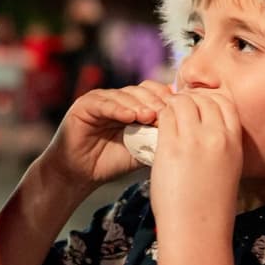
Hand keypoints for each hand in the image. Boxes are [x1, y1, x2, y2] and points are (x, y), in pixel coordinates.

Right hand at [42, 82, 171, 189]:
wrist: (80, 174)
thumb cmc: (111, 162)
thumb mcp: (141, 151)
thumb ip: (157, 140)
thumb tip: (184, 135)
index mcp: (134, 106)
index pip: (155, 94)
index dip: (167, 101)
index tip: (180, 112)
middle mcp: (119, 99)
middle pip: (142, 91)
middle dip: (156, 101)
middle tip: (165, 113)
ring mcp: (102, 99)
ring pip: (125, 95)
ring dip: (138, 104)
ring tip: (149, 116)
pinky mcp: (85, 105)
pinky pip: (104, 103)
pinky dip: (117, 109)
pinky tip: (128, 117)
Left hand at [148, 89, 241, 233]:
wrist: (196, 229)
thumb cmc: (211, 205)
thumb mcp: (229, 168)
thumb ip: (221, 145)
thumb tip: (204, 127)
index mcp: (235, 141)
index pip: (224, 102)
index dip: (209, 99)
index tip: (197, 108)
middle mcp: (216, 136)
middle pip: (203, 98)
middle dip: (189, 99)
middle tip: (177, 110)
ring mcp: (193, 140)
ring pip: (181, 102)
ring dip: (172, 106)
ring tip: (165, 116)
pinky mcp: (170, 147)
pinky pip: (164, 117)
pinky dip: (159, 116)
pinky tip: (154, 125)